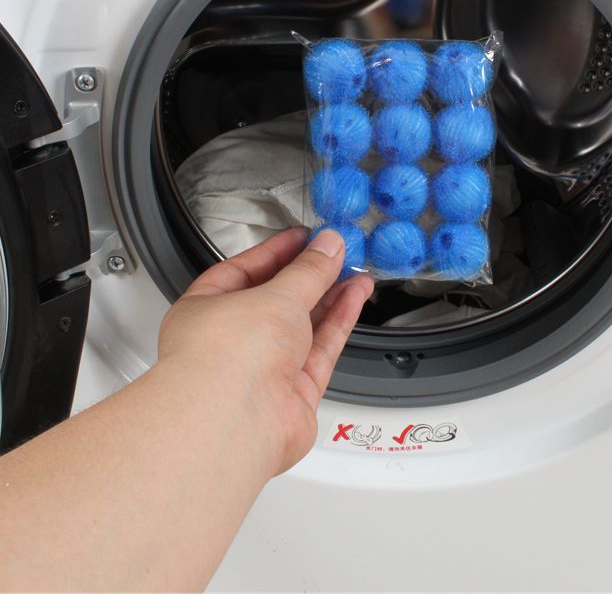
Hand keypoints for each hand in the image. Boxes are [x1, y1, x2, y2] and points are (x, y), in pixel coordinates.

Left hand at [158, 226, 372, 475]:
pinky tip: (354, 297)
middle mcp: (233, 340)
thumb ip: (308, 270)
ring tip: (355, 270)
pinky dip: (339, 321)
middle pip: (278, 299)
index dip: (278, 251)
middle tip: (338, 252)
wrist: (234, 423)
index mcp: (207, 309)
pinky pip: (320, 348)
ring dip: (331, 295)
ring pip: (303, 324)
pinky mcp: (293, 392)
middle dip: (310, 274)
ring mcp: (263, 368)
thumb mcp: (275, 295)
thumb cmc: (225, 359)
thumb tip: (327, 247)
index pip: (245, 270)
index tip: (306, 238)